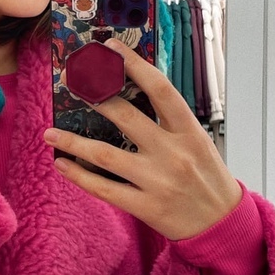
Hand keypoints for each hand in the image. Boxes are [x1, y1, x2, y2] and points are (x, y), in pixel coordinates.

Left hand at [43, 39, 241, 240]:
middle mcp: (173, 153)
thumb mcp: (198, 142)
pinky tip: (62, 164)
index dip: (134, 66)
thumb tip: (128, 95)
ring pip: (105, 155)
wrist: (223, 225)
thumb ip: (169, 122)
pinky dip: (79, 175)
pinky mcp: (145, 206)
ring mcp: (157, 181)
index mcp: (189, 132)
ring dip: (73, 141)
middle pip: (126, 117)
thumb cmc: (208, 179)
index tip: (111, 49)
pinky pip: (104, 188)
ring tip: (51, 133)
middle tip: (69, 83)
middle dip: (93, 97)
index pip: (160, 90)